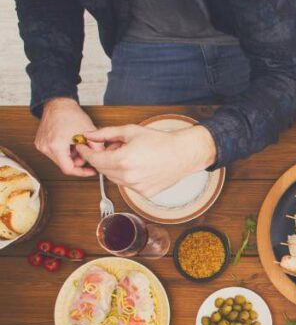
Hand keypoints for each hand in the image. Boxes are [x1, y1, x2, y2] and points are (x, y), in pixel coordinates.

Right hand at [34, 98, 99, 177]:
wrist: (58, 103)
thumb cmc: (72, 115)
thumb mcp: (90, 133)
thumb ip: (97, 149)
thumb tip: (102, 161)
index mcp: (55, 145)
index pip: (69, 169)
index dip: (82, 172)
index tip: (91, 170)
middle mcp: (45, 147)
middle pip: (65, 165)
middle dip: (78, 161)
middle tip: (86, 150)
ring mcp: (41, 145)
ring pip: (60, 160)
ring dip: (72, 156)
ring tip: (77, 143)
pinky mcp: (40, 143)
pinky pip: (55, 154)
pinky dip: (65, 151)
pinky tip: (70, 142)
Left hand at [76, 123, 216, 198]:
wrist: (183, 154)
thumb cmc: (161, 141)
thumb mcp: (130, 131)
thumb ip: (106, 133)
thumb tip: (88, 135)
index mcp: (123, 160)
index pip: (94, 159)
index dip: (85, 152)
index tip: (82, 146)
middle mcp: (129, 176)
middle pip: (102, 170)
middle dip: (100, 158)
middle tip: (108, 148)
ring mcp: (137, 187)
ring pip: (114, 178)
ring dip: (113, 168)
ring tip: (127, 156)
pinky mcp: (145, 193)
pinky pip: (127, 185)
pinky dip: (126, 176)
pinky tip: (137, 166)